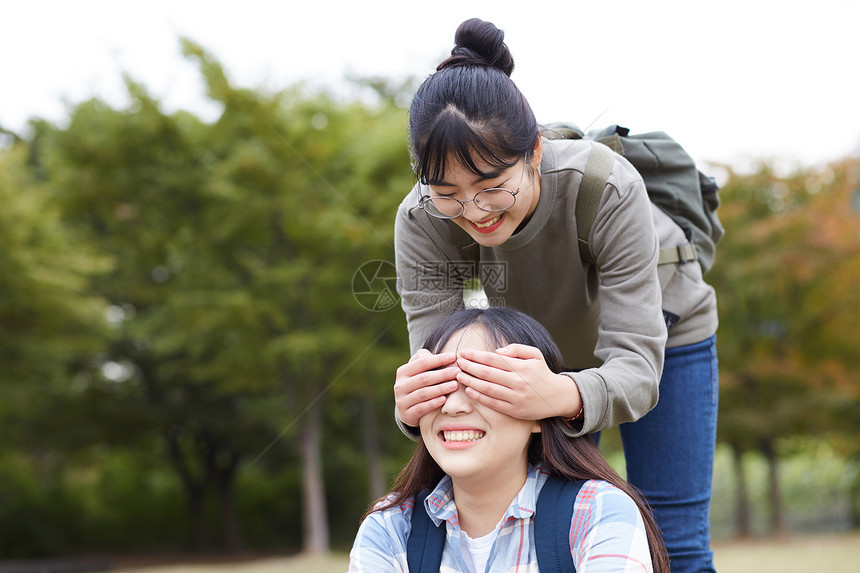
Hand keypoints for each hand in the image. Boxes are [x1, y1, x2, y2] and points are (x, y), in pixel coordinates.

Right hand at [394, 349, 459, 426]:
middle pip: (423, 378)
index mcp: (403, 372)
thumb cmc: (418, 384)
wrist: (407, 409)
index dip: (438, 359)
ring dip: (440, 388)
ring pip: (423, 393)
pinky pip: (421, 408)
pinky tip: (444, 399)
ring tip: (455, 385)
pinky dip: (433, 403)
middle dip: (442, 374)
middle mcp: (400, 385)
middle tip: (457, 372)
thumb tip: (429, 354)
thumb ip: (423, 359)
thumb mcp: (418, 371)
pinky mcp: (406, 414)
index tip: (453, 357)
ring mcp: (402, 401)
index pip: (422, 362)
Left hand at [456, 343, 580, 420]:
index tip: (464, 352)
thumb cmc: (542, 373)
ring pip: (488, 389)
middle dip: (469, 367)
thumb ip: (516, 349)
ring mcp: (516, 397)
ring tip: (459, 376)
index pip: (493, 359)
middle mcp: (518, 382)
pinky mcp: (514, 410)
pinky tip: (469, 390)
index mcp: (521, 367)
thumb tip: (496, 351)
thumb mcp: (535, 354)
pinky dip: (479, 397)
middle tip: (457, 362)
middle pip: (487, 373)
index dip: (476, 355)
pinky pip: (493, 403)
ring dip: (470, 382)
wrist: (558, 397)